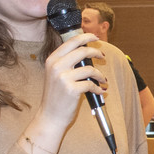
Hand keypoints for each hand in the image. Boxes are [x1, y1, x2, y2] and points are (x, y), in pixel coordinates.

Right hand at [24, 30, 105, 153]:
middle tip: (103, 57)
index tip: (95, 37)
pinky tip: (100, 91)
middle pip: (82, 51)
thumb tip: (86, 51)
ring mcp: (63, 78)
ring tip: (103, 80)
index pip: (71, 42)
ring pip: (90, 69)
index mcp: (52, 60)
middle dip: (96, 52)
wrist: (50, 116)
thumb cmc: (56, 96)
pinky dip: (98, 88)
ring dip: (100, 75)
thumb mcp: (55, 74)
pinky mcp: (72, 90)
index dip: (85, 37)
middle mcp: (56, 66)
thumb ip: (67, 62)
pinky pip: (91, 84)